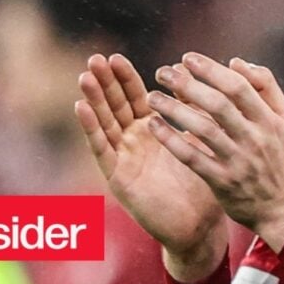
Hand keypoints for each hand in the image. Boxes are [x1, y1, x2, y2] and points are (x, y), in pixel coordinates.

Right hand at [75, 53, 227, 281]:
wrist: (200, 227)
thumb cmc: (202, 183)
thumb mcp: (197, 139)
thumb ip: (190, 109)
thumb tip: (187, 74)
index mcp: (151, 130)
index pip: (134, 97)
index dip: (124, 78)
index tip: (115, 57)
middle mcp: (133, 142)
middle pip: (115, 106)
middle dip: (104, 83)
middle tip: (94, 58)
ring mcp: (124, 159)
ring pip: (105, 123)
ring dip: (94, 100)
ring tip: (85, 76)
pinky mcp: (118, 178)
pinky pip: (102, 149)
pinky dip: (91, 127)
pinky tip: (81, 107)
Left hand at [146, 53, 283, 251]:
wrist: (282, 207)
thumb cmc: (279, 156)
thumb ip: (266, 86)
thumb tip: (237, 62)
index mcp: (270, 119)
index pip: (238, 86)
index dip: (211, 69)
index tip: (187, 58)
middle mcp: (254, 137)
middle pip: (218, 104)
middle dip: (188, 84)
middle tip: (163, 72)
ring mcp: (238, 160)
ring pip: (202, 129)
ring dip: (174, 110)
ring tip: (152, 97)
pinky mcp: (222, 181)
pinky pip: (192, 158)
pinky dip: (172, 141)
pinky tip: (155, 126)